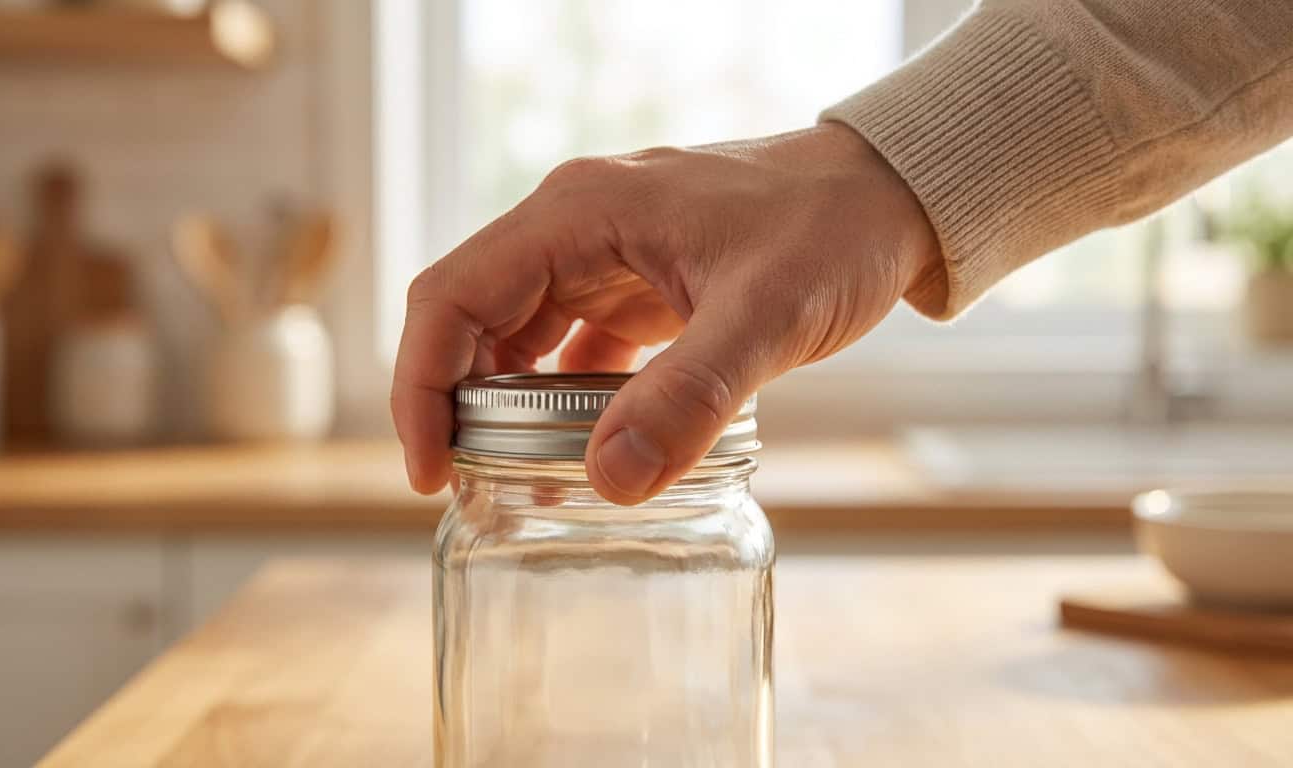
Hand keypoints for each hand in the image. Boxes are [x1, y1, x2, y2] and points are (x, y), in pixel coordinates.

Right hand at [392, 122, 939, 503]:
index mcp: (578, 212)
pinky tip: (576, 449)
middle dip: (453, 404)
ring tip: (513, 480)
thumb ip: (690, 397)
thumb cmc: (832, 230)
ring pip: (514, 333)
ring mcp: (602, 254)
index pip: (451, 295)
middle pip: (468, 317)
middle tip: (466, 489)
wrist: (888, 197)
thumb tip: (609, 480)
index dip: (421, 386)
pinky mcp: (634, 283)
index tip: (430, 469)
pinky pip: (568, 344)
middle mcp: (574, 226)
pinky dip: (558, 399)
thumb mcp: (767, 316)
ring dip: (502, 405)